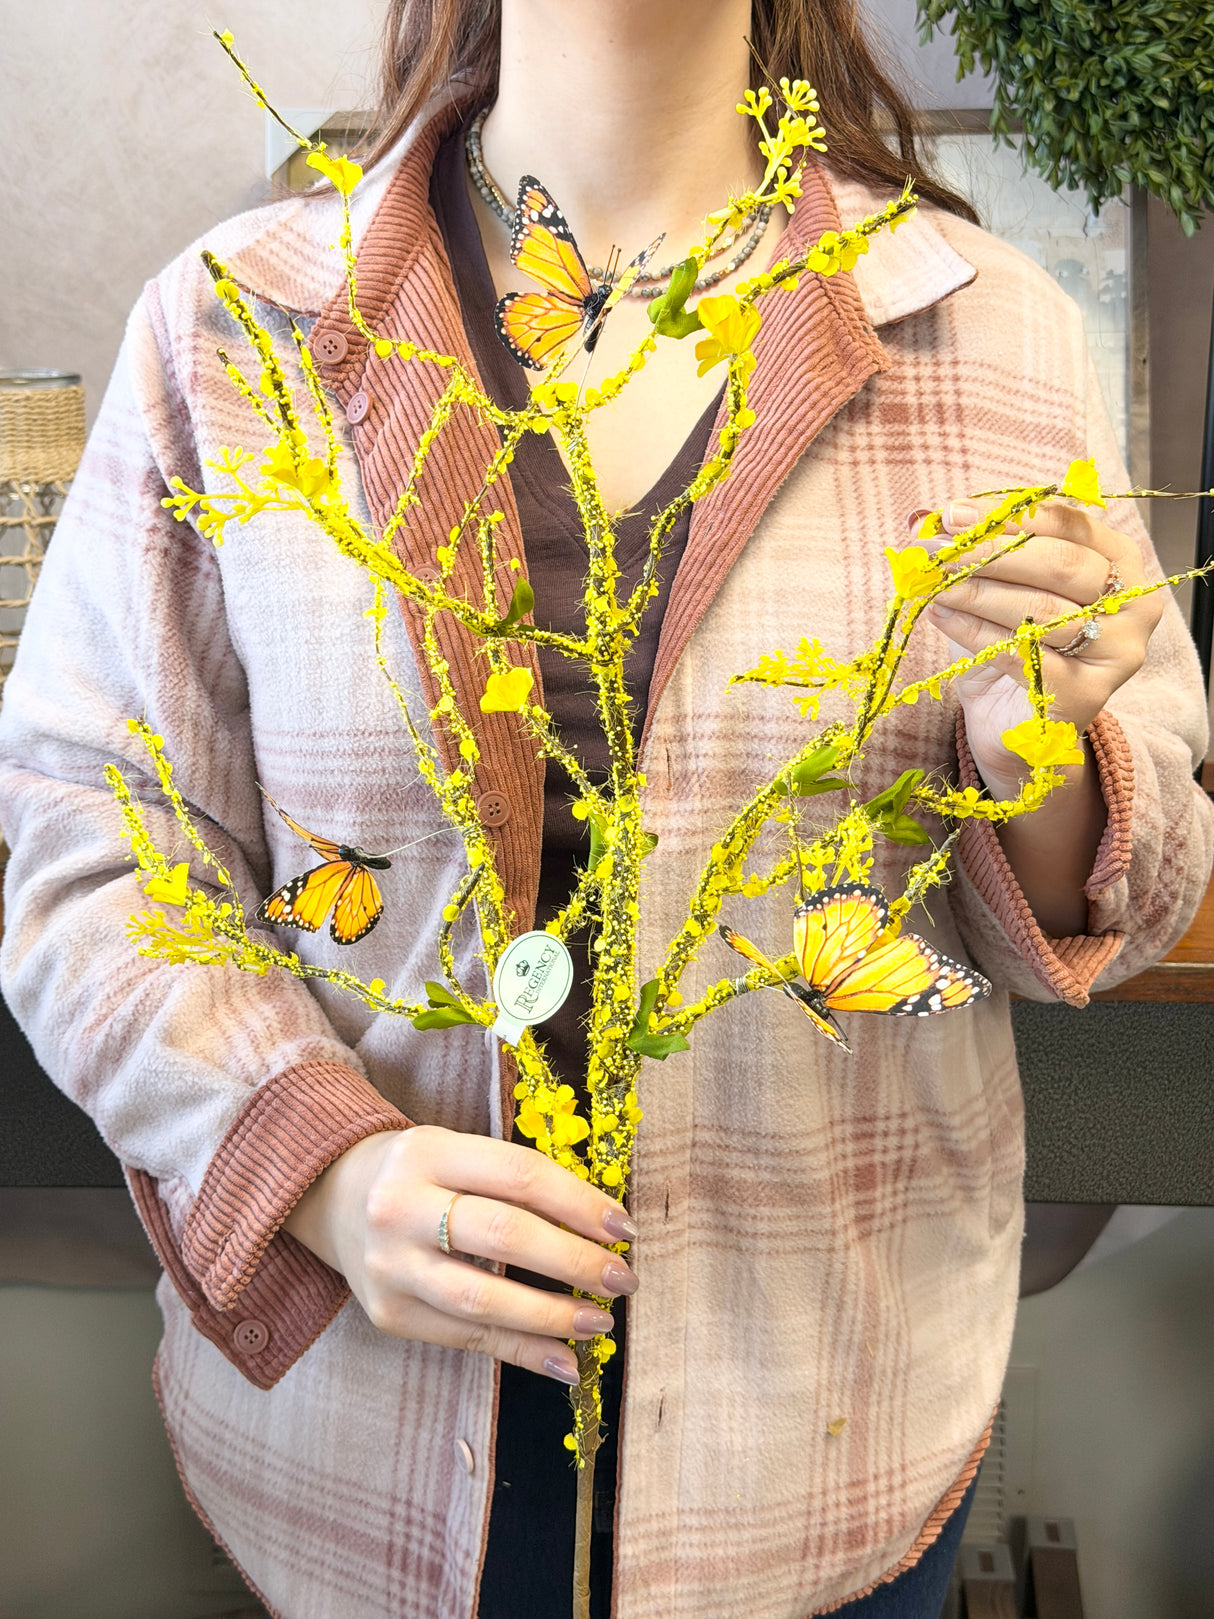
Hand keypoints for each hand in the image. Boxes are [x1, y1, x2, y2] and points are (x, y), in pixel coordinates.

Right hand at [282, 1125, 637, 1383]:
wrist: (333, 1198)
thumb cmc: (421, 1173)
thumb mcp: (457, 1151)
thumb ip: (515, 1181)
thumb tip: (602, 1226)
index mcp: (428, 1152)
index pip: (518, 1175)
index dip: (578, 1202)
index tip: (624, 1227)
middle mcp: (401, 1207)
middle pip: (502, 1235)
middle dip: (572, 1261)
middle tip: (622, 1278)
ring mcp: (390, 1266)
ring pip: (482, 1299)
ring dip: (552, 1315)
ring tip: (600, 1322)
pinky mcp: (388, 1315)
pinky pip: (467, 1340)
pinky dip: (522, 1353)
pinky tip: (565, 1360)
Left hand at [917, 497, 1162, 798]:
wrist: (1010, 717)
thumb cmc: (1008, 640)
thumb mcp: (994, 585)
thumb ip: (973, 548)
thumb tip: (923, 518)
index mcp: (1119, 560)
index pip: (1068, 524)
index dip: (1009, 517)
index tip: (952, 516)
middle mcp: (1134, 602)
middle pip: (1060, 564)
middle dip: (990, 553)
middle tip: (937, 551)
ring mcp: (1118, 651)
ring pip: (1041, 610)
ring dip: (978, 593)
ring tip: (934, 586)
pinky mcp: (1087, 694)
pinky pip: (1024, 654)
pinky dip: (976, 633)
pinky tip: (943, 618)